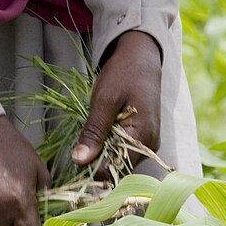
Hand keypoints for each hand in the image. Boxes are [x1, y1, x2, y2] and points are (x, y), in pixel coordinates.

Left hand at [72, 30, 161, 166]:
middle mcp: (150, 145)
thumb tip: (79, 161)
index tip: (75, 156)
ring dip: (102, 152)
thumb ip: (94, 132)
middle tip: (80, 143)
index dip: (93, 165)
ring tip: (92, 134)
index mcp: (143, 135)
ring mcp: (149, 142)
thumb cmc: (124, 74)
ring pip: (120, 160)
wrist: (141, 58)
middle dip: (97, 159)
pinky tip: (101, 132)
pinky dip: (110, 145)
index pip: (115, 168)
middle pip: (118, 167)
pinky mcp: (145, 138)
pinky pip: (124, 151)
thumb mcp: (104, 100)